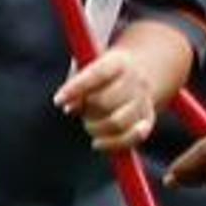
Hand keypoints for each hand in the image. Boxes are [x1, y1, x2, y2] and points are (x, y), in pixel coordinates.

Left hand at [54, 38, 178, 151]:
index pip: (98, 74)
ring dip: (96, 128)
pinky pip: (132, 138)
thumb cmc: (101, 72)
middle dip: (86, 110)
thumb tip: (69, 107)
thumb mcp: (86, 65)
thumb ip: (75, 82)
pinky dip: (114, 143)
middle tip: (79, 110)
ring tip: (89, 124)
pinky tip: (97, 142)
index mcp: (119, 62)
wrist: (138, 72)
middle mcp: (136, 80)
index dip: (77, 87)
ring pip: (118, 122)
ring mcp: (144, 101)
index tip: (58, 101)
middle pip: (106, 101)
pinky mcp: (147, 119)